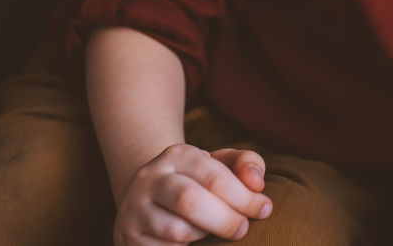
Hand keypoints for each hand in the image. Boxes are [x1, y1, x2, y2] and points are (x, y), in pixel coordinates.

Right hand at [113, 143, 271, 244]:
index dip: (245, 197)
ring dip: (203, 235)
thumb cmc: (200, 179)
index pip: (214, 177)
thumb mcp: (223, 164)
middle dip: (225, 219)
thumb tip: (256, 183)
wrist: (151, 194)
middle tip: (242, 230)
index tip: (265, 210)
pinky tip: (192, 242)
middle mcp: (150, 177)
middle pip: (190, 201)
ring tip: (211, 231)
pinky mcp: (127, 236)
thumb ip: (247, 164)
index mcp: (178, 155)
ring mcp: (134, 208)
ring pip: (176, 230)